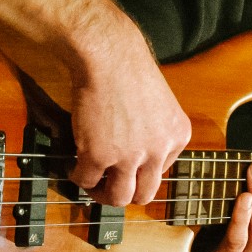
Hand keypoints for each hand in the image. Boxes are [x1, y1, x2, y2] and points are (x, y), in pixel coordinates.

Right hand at [68, 19, 190, 205]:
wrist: (108, 54)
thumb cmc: (129, 69)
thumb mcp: (159, 104)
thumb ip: (154, 131)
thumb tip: (137, 156)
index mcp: (178, 135)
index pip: (162, 170)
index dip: (140, 170)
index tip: (126, 165)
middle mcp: (159, 149)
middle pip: (145, 193)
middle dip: (125, 192)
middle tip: (108, 184)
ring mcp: (130, 156)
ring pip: (118, 197)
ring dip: (102, 194)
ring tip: (91, 181)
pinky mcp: (100, 156)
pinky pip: (86, 180)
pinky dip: (77, 177)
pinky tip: (74, 165)